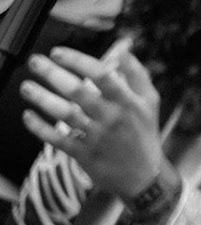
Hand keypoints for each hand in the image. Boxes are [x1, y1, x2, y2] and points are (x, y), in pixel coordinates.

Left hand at [21, 43, 169, 199]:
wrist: (144, 175)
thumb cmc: (145, 133)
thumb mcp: (150, 101)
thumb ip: (137, 74)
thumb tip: (124, 48)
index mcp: (127, 102)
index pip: (102, 75)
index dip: (78, 61)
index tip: (59, 52)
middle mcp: (111, 118)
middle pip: (78, 92)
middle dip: (53, 74)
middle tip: (35, 62)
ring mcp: (96, 137)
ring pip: (65, 115)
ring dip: (42, 99)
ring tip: (26, 87)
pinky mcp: (84, 154)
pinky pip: (58, 139)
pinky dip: (40, 128)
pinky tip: (28, 116)